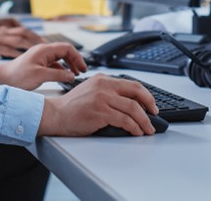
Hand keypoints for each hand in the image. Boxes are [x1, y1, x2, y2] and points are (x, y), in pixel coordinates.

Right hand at [0, 26, 44, 58]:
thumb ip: (9, 35)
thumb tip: (23, 41)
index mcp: (5, 27)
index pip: (24, 30)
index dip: (35, 35)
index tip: (44, 41)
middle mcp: (4, 31)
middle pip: (24, 33)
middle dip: (36, 39)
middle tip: (46, 46)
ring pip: (19, 40)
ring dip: (30, 46)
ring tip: (39, 53)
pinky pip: (9, 50)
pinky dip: (18, 54)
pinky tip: (25, 59)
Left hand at [0, 43, 85, 90]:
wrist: (3, 79)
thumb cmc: (17, 75)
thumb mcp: (40, 76)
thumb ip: (58, 75)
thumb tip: (71, 75)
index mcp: (44, 50)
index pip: (67, 48)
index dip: (77, 57)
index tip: (83, 67)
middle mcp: (43, 51)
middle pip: (65, 52)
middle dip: (75, 61)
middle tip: (82, 71)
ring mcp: (40, 57)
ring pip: (60, 58)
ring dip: (69, 65)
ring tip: (74, 74)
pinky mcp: (38, 64)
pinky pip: (54, 64)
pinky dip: (61, 69)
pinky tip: (63, 76)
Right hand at [37, 74, 158, 136]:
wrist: (55, 114)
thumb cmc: (72, 107)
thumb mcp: (91, 91)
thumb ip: (108, 92)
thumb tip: (130, 105)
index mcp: (103, 79)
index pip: (131, 84)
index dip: (145, 95)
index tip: (151, 105)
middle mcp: (103, 86)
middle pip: (136, 92)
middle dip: (150, 104)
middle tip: (155, 115)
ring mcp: (102, 98)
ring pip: (133, 108)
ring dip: (144, 120)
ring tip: (148, 129)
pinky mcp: (100, 112)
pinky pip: (124, 120)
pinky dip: (134, 127)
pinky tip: (136, 132)